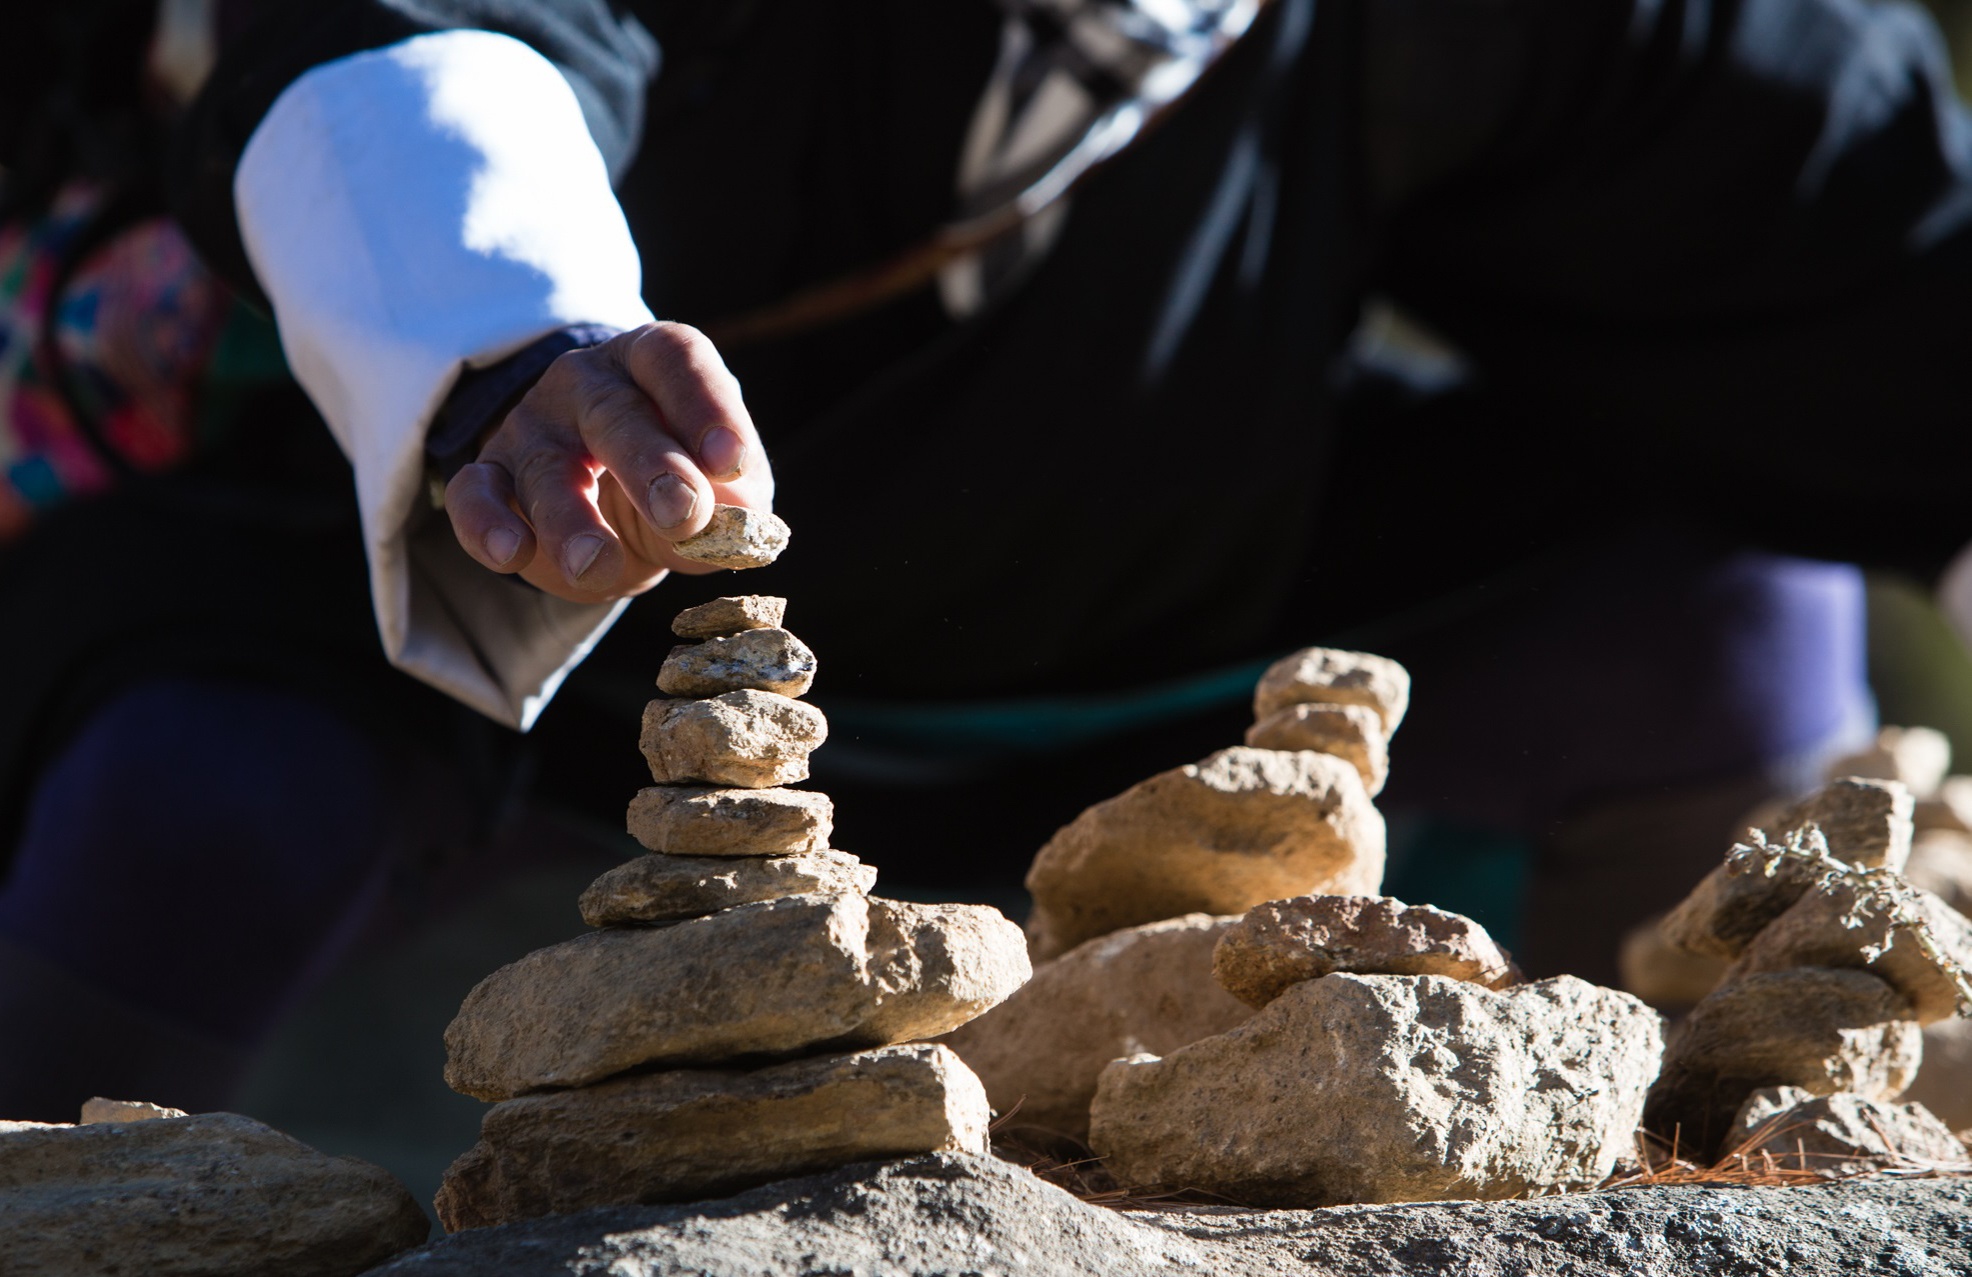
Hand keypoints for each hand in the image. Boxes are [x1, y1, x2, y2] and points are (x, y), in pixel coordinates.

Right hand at [444, 323, 773, 602]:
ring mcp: (533, 425)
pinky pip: (474, 493)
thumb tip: (732, 530)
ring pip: (545, 465)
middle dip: (650, 465)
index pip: (676, 360)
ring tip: (594, 563)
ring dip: (570, 517)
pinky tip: (511, 554)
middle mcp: (588, 381)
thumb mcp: (725, 487)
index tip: (732, 459)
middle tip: (681, 512)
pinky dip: (486, 524)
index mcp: (653, 363)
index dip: (705, 405)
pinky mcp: (490, 473)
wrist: (617, 506)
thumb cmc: (685, 481)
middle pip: (613, 412)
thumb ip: (735, 504)